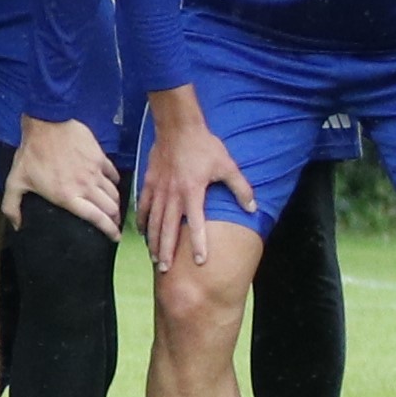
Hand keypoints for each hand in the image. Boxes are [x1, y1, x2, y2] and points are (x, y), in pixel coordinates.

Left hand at [1, 114, 122, 237]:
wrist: (47, 123)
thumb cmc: (31, 153)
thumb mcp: (15, 181)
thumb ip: (12, 206)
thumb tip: (16, 225)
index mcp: (68, 196)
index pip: (96, 218)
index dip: (109, 230)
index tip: (115, 238)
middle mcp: (86, 187)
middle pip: (110, 208)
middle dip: (115, 220)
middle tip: (113, 224)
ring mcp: (95, 171)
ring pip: (114, 193)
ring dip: (116, 203)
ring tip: (113, 208)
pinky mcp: (100, 157)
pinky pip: (113, 174)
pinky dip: (115, 182)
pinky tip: (112, 184)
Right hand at [137, 92, 250, 277]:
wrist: (178, 127)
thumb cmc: (204, 146)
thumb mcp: (227, 165)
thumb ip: (241, 188)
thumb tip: (253, 208)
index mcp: (192, 192)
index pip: (196, 224)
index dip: (199, 244)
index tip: (200, 262)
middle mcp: (173, 195)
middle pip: (168, 229)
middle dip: (167, 251)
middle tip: (165, 270)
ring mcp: (159, 190)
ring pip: (154, 221)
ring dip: (154, 241)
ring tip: (155, 258)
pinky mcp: (149, 182)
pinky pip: (144, 206)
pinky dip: (143, 220)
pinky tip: (142, 232)